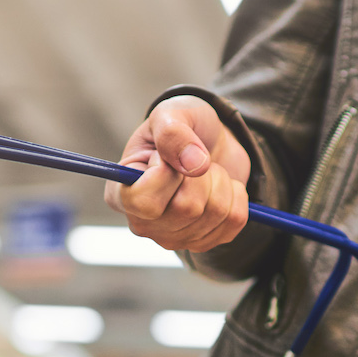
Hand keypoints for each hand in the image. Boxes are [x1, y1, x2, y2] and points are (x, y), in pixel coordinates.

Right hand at [105, 96, 251, 252]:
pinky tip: (219, 186)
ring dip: (221, 181)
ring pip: (215, 213)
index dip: (166, 174)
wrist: (209, 141)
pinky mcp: (204, 242)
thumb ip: (173, 132)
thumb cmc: (181, 127)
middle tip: (192, 159)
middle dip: (201, 173)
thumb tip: (195, 165)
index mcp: (120, 193)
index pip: (144, 202)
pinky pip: (235, 220)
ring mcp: (173, 238)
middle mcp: (142, 223)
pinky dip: (237, 195)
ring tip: (205, 171)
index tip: (164, 156)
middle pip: (187, 208)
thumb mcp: (170, 113)